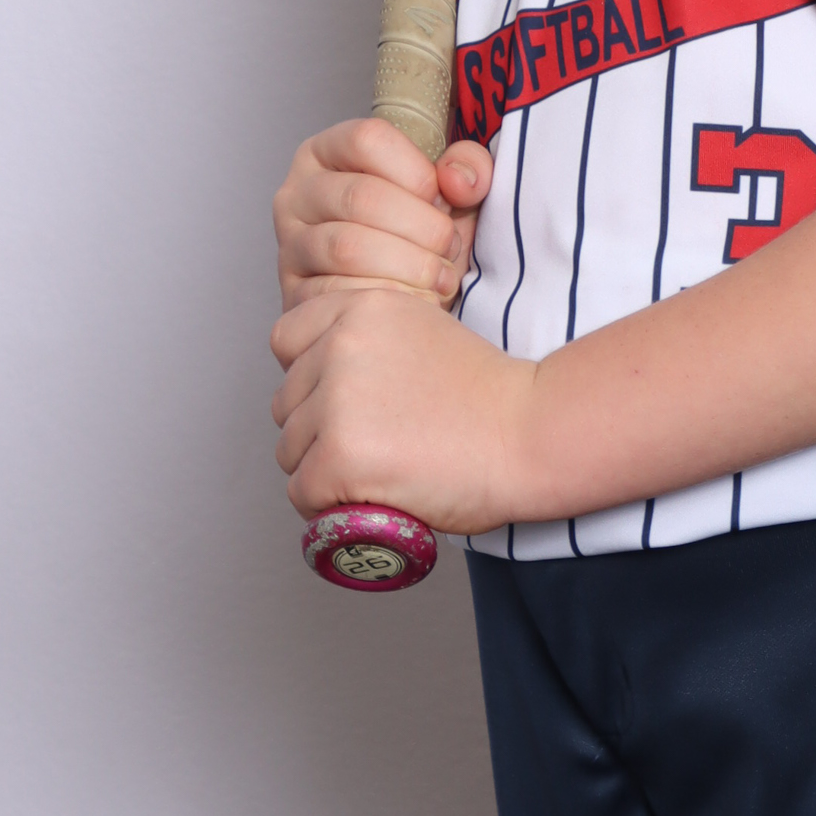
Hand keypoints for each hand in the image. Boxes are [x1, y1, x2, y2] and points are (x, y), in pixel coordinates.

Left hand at [270, 286, 536, 532]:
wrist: (530, 432)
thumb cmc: (486, 395)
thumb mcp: (422, 331)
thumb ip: (368, 341)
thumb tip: (320, 379)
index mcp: (362, 307)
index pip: (286, 339)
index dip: (309, 376)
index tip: (343, 401)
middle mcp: (341, 344)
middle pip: (286, 402)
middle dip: (318, 429)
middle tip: (375, 446)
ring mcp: (337, 400)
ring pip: (290, 451)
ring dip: (323, 470)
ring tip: (378, 474)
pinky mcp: (339, 455)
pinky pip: (302, 493)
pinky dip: (329, 508)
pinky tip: (370, 499)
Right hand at [271, 117, 491, 314]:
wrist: (401, 298)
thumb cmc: (422, 234)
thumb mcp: (453, 192)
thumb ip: (468, 168)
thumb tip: (458, 181)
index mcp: (330, 151)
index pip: (367, 139)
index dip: (416, 170)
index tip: (444, 199)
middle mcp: (299, 192)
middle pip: (360, 195)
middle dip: (421, 226)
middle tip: (450, 248)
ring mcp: (290, 244)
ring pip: (346, 247)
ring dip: (408, 266)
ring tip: (439, 278)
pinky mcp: (294, 293)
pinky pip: (335, 294)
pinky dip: (385, 299)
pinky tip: (414, 301)